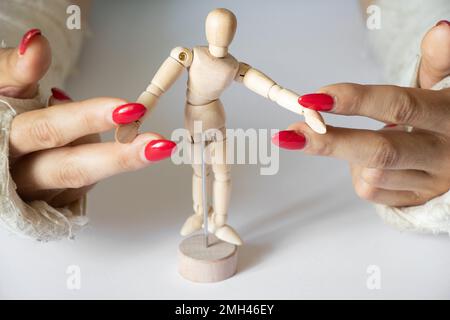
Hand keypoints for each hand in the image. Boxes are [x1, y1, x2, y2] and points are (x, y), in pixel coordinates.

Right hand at [1, 29, 175, 206]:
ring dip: (116, 159)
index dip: (89, 118)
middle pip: (70, 167)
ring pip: (81, 179)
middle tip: (158, 143)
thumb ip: (16, 68)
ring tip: (152, 144)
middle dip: (118, 155)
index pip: (48, 128)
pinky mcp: (46, 206)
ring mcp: (33, 194)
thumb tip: (37, 42)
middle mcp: (17, 173)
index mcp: (3, 138)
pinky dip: (96, 165)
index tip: (130, 109)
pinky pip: (81, 188)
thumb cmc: (1, 117)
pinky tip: (98, 151)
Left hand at [273, 21, 449, 206]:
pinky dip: (360, 175)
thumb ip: (437, 60)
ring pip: (372, 176)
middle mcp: (444, 154)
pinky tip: (370, 161)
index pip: (399, 106)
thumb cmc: (444, 113)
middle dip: (330, 142)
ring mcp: (431, 182)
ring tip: (359, 140)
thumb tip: (440, 30)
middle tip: (291, 132)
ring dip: (352, 156)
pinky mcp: (417, 200)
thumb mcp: (445, 84)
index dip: (353, 100)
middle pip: (380, 151)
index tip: (312, 98)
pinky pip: (372, 192)